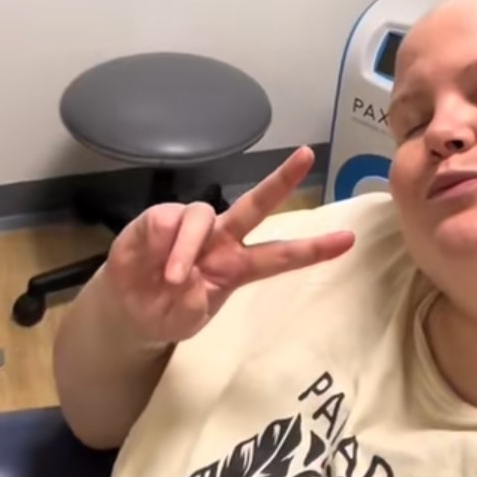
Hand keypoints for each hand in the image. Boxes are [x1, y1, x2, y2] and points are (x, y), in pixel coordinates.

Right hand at [105, 146, 355, 345]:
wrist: (129, 309)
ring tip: (172, 278)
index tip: (347, 241)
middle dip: (281, 180)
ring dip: (188, 248)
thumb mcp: (187, 321)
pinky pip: (169, 221)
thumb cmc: (167, 312)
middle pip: (255, 206)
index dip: (312, 249)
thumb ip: (193, 307)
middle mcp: (221, 239)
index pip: (280, 256)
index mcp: (237, 266)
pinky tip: (156, 262)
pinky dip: (166, 245)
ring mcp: (192, 227)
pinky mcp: (160, 219)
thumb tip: (191, 283)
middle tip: (307, 155)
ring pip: (203, 215)